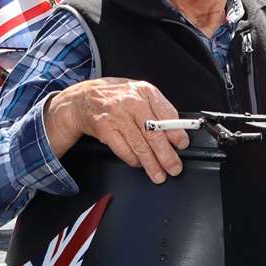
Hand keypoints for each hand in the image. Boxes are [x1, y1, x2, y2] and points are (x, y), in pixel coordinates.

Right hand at [45, 78, 187, 182]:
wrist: (83, 99)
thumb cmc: (116, 97)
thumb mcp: (139, 94)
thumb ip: (157, 110)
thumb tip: (175, 133)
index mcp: (145, 91)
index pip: (167, 114)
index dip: (176, 132)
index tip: (182, 144)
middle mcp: (132, 102)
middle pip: (154, 134)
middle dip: (167, 155)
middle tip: (174, 167)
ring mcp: (117, 116)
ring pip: (140, 146)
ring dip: (152, 164)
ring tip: (159, 174)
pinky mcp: (105, 129)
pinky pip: (124, 150)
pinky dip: (134, 160)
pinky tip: (140, 164)